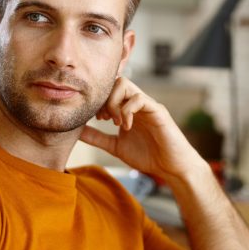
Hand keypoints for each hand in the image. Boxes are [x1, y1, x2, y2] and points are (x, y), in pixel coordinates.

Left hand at [79, 77, 208, 182]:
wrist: (172, 168)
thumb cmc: (148, 156)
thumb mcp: (115, 146)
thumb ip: (97, 137)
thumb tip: (76, 132)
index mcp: (128, 108)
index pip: (109, 89)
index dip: (98, 100)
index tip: (97, 118)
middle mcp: (138, 103)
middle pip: (115, 81)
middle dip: (104, 99)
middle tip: (104, 119)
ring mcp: (148, 105)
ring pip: (125, 85)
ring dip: (114, 103)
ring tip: (115, 123)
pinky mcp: (158, 111)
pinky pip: (139, 99)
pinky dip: (127, 111)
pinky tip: (127, 127)